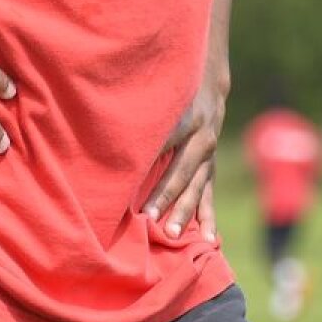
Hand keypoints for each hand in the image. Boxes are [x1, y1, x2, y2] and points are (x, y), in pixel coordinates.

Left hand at [142, 72, 228, 240]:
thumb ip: (142, 112)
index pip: (163, 144)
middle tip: (148, 217)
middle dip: (165, 195)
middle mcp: (201, 138)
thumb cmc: (170, 90)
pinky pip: (209, 195)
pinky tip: (209, 240)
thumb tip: (110, 130)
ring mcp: (209, 155)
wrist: (206, 81)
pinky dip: (208, 218)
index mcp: (186, 118)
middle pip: (180, 171)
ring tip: (173, 235)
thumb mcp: (159, 94)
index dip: (147, 163)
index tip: (129, 184)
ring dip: (184, 212)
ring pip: (196, 187)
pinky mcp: (211, 167)